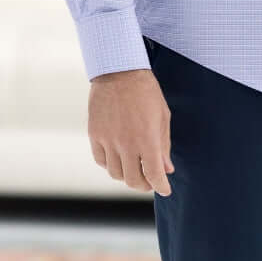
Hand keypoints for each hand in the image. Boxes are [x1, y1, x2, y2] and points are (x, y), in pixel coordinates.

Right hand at [88, 69, 174, 195]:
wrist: (119, 71)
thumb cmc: (146, 91)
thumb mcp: (162, 116)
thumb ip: (164, 145)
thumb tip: (167, 169)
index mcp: (147, 138)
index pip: (153, 174)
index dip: (160, 186)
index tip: (164, 189)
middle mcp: (126, 143)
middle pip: (133, 180)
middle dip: (144, 184)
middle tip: (150, 180)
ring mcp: (108, 140)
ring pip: (115, 174)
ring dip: (126, 176)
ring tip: (134, 167)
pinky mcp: (95, 135)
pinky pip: (101, 161)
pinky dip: (110, 165)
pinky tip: (118, 157)